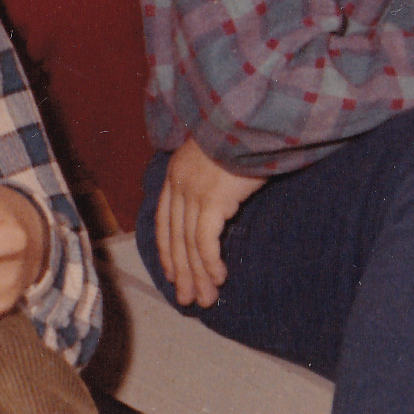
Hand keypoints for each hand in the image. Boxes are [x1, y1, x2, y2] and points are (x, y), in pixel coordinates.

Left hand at [152, 136, 264, 309]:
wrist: (249, 113)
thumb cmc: (243, 132)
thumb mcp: (219, 153)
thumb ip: (213, 177)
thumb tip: (222, 200)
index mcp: (176, 172)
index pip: (164, 220)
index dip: (167, 250)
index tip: (172, 273)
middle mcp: (178, 183)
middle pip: (174, 239)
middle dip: (181, 273)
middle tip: (187, 299)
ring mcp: (192, 192)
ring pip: (189, 245)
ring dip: (198, 276)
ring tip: (205, 299)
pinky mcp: (211, 200)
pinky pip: (206, 242)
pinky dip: (210, 263)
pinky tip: (219, 278)